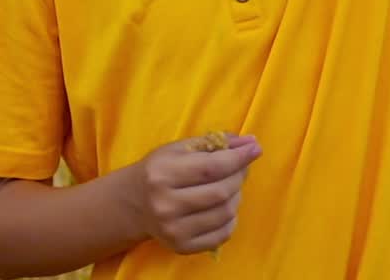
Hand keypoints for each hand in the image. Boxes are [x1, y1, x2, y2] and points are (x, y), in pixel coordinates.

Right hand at [131, 133, 262, 254]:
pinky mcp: (182, 247)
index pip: (211, 167)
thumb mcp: (180, 148)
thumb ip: (215, 142)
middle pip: (220, 192)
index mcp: (163, 174)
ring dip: (237, 195)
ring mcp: (174, 230)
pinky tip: (225, 205)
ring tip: (232, 184)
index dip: (238, 158)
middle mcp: (166, 205)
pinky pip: (222, 234)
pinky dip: (231, 218)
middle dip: (239, 175)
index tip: (255, 148)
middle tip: (242, 165)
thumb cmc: (160, 169)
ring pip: (225, 213)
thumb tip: (250, 142)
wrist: (135, 203)